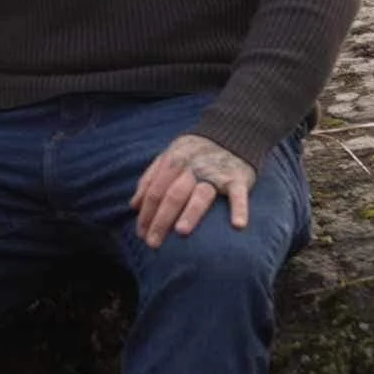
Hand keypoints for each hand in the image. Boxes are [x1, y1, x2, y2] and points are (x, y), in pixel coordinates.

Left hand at [130, 133, 255, 246]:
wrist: (233, 131)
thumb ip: (150, 178)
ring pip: (201, 195)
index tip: (141, 234)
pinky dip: (240, 209)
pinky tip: (238, 226)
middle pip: (173, 195)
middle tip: (152, 243)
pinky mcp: (239, 178)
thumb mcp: (169, 156)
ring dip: (190, 213)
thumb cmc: (195, 151)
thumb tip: (133, 206)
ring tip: (180, 232)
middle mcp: (194, 166)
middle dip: (160, 219)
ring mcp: (216, 173)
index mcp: (174, 160)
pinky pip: (239, 195)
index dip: (146, 213)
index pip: (155, 190)